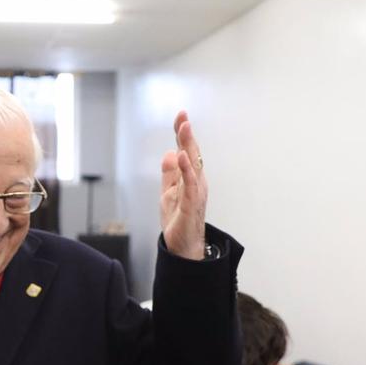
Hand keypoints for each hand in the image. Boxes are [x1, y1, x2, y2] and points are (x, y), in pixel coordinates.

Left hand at [159, 111, 206, 260]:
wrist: (183, 248)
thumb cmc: (179, 221)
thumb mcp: (169, 193)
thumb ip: (169, 174)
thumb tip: (169, 153)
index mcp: (190, 179)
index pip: (186, 152)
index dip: (182, 134)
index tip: (180, 115)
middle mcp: (196, 183)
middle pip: (192, 154)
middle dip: (187, 135)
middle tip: (183, 116)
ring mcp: (195, 194)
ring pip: (193, 166)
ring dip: (188, 146)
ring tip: (184, 129)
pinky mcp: (192, 205)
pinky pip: (190, 185)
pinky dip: (187, 170)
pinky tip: (181, 157)